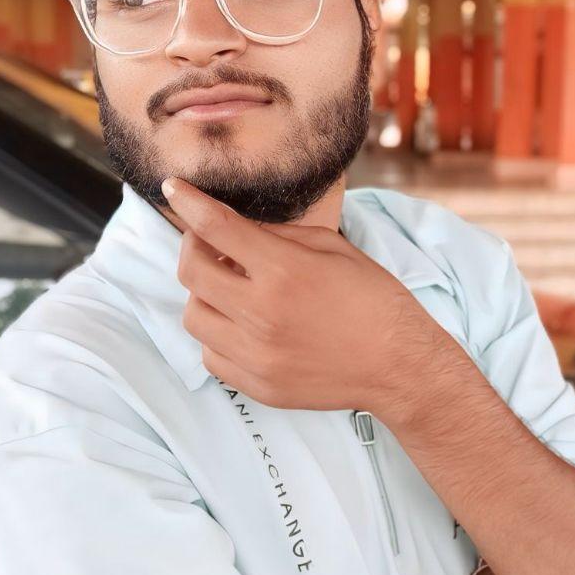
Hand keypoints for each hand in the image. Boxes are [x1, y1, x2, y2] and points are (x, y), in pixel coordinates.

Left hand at [160, 177, 439, 412]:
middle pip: (191, 271)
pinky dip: (217, 335)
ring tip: (231, 288)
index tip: (175, 188)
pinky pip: (210, 356)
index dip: (188, 201)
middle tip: (210, 243)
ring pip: (193, 316)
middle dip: (193, 247)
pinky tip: (242, 325)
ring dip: (204, 294)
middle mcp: (261, 314)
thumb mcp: (332, 248)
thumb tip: (233, 227)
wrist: (399, 365)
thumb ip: (277, 235)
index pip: (215, 227)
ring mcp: (256, 355)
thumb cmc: (373, 299)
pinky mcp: (257, 385)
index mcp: (283, 271)